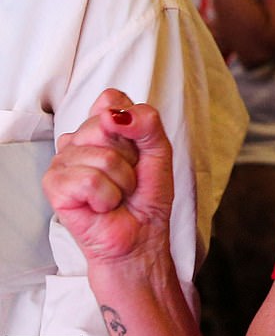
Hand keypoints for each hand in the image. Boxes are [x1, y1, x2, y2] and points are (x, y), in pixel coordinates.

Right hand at [42, 89, 173, 264]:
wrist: (141, 235)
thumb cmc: (147, 196)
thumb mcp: (159, 151)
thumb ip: (146, 123)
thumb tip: (114, 115)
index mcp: (101, 127)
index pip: (112, 100)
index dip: (133, 123)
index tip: (138, 150)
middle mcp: (78, 139)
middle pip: (106, 125)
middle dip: (130, 157)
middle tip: (128, 178)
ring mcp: (63, 161)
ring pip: (102, 156)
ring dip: (122, 182)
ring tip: (117, 194)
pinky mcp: (54, 186)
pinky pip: (89, 180)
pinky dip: (107, 197)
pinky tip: (103, 205)